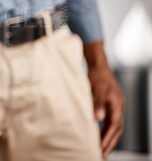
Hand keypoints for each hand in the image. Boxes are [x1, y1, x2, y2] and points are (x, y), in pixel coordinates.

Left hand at [84, 41, 124, 159]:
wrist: (98, 65)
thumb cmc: (97, 75)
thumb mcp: (97, 88)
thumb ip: (97, 103)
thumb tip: (98, 118)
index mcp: (117, 105)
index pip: (114, 127)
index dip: (107, 139)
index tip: (100, 149)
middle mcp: (118, 108)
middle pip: (116, 131)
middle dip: (109, 144)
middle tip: (101, 156)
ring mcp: (115, 107)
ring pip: (114, 128)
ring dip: (108, 139)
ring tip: (101, 151)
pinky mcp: (109, 106)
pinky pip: (110, 122)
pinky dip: (105, 132)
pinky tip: (98, 137)